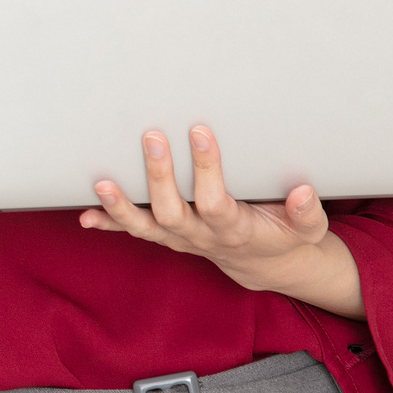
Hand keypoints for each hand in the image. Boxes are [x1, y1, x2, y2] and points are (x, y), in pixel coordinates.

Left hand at [79, 124, 365, 318]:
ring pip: (144, 226)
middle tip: (151, 136)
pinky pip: (132, 231)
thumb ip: (307, 214)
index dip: (207, 171)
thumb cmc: (282, 234)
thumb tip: (302, 192)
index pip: (216, 202)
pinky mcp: (164, 235)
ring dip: (120, 206)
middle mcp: (200, 235)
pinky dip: (109, 222)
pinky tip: (85, 213)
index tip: (201, 131)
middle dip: (158, 177)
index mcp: (234, 230)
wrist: (262, 261)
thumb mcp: (307, 231)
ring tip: (101, 183)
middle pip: (171, 212)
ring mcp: (178, 237)